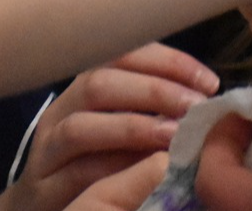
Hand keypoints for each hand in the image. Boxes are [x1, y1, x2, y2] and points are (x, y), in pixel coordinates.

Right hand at [7, 44, 219, 210]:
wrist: (43, 206)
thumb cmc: (97, 162)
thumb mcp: (126, 128)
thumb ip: (157, 111)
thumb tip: (207, 100)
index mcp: (86, 87)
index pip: (123, 55)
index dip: (168, 62)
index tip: (208, 82)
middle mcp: (62, 110)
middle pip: (98, 84)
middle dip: (153, 91)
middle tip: (194, 108)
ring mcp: (48, 148)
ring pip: (80, 126)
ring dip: (132, 128)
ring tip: (173, 137)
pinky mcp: (44, 186)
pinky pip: (77, 172)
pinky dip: (114, 168)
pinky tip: (146, 171)